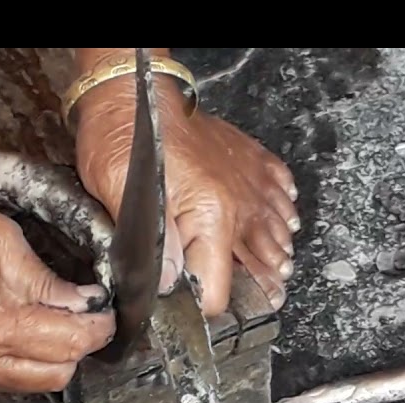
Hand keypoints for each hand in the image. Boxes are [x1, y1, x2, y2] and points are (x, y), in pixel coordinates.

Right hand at [0, 177, 115, 392]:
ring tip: (51, 318)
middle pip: (53, 375)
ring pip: (27, 383)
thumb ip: (43, 280)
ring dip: (48, 356)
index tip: (107, 314)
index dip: (97, 329)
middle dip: (77, 347)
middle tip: (83, 316)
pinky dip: (17, 358)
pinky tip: (18, 327)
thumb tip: (82, 303)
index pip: (66, 344)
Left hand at [74, 75, 300, 316]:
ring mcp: (250, 184)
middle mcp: (239, 206)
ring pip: (279, 237)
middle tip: (252, 303)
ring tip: (275, 275)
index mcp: (209, 218)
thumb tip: (171, 284)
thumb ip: (152, 247)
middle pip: (261, 267)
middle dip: (255, 289)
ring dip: (275, 259)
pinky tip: (282, 225)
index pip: (218, 290)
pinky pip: (283, 194)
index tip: (197, 310)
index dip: (205, 307)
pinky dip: (284, 215)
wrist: (136, 90)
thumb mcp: (120, 197)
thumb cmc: (124, 136)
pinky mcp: (253, 163)